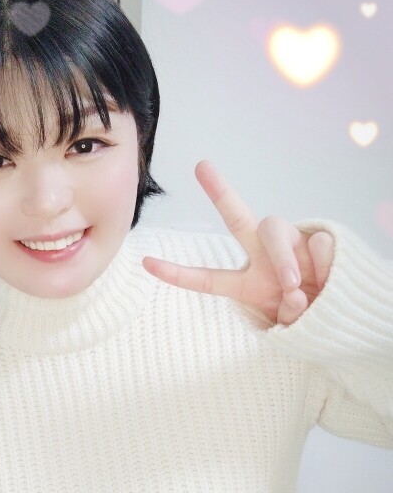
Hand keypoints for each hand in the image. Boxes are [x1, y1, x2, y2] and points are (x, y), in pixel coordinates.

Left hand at [141, 160, 334, 324]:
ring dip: (283, 258)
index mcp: (248, 284)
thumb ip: (290, 314)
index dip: (177, 274)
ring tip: (293, 286)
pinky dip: (322, 268)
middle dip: (220, 191)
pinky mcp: (320, 238)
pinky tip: (330, 281)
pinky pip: (317, 245)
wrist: (347, 313)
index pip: (208, 279)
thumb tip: (295, 293)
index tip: (145, 263)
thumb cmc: (311, 318)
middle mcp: (264, 257)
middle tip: (202, 166)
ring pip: (274, 229)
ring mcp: (291, 244)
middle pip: (238, 219)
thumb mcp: (293, 326)